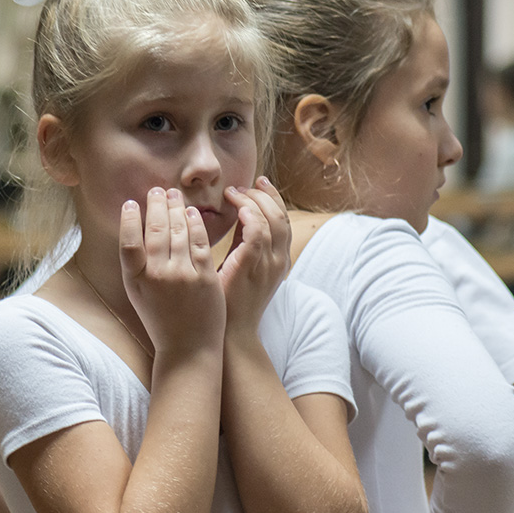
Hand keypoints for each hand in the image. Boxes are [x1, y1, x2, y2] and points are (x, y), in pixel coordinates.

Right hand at [120, 187, 225, 353]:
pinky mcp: (205, 277)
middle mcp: (158, 276)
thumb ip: (137, 266)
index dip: (128, 220)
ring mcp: (183, 276)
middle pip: (155, 231)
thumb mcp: (139, 294)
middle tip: (156, 190)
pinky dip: (195, 224)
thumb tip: (134, 231)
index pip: (129, 243)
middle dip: (156, 206)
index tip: (131, 203)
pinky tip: (191, 213)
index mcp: (136, 281)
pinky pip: (200, 242)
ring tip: (172, 195)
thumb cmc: (161, 320)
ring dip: (175, 209)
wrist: (188, 347)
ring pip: (178, 232)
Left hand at [218, 176, 290, 338]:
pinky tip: (237, 207)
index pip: (283, 219)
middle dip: (264, 194)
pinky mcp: (252, 268)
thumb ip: (242, 240)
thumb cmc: (230, 298)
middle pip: (280, 216)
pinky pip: (257, 234)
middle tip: (244, 184)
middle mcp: (280, 260)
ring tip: (234, 193)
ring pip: (271, 220)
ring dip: (253, 201)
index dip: (273, 197)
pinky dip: (250, 216)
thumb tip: (235, 212)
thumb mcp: (241, 264)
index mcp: (279, 259)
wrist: (230, 330)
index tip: (258, 182)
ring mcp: (269, 265)